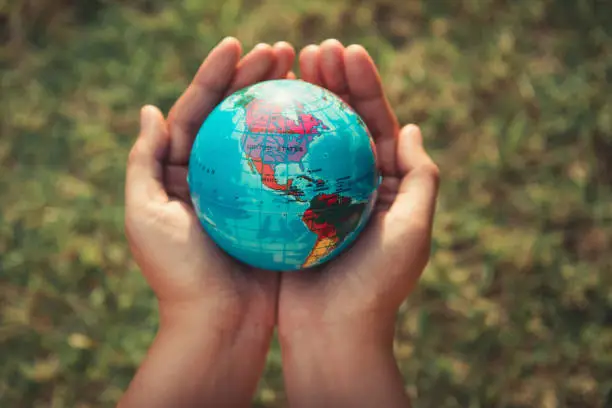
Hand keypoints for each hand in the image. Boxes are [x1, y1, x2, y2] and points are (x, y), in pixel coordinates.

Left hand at [120, 38, 294, 407]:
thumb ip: (145, 162)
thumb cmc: (179, 275)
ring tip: (306, 72)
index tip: (237, 45)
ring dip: (285, 103)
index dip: (214, 75)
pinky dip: (307, 145)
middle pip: (236, 117)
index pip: (197, 112)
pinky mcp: (278, 210)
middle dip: (255, 78)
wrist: (219, 326)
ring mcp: (251, 192)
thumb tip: (150, 110)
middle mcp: (217, 177)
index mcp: (181, 173)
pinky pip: (293, 170)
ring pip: (269, 138)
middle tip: (281, 51)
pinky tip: (327, 122)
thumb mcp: (146, 215)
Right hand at [278, 40, 439, 407]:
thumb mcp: (412, 229)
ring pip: (307, 141)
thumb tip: (410, 126)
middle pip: (341, 124)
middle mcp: (352, 186)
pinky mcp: (287, 212)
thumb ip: (419, 178)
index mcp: (384, 185)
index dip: (364, 85)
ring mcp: (317, 197)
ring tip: (285, 66)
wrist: (333, 334)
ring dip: (299, 102)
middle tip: (312, 49)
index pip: (376, 124)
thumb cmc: (375, 286)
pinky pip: (279, 169)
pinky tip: (255, 114)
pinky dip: (271, 141)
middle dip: (331, 82)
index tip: (346, 52)